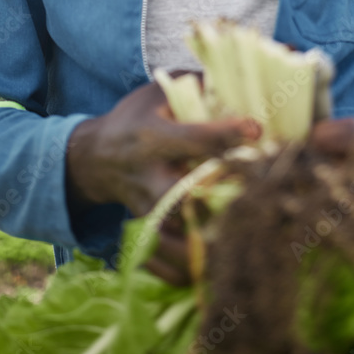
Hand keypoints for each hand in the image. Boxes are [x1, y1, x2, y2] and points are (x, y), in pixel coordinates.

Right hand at [66, 78, 259, 284]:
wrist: (95, 158)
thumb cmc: (137, 118)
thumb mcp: (157, 93)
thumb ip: (197, 86)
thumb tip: (245, 76)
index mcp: (153, 137)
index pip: (192, 138)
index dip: (225, 133)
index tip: (257, 128)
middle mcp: (149, 176)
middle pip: (182, 195)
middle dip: (218, 199)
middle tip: (258, 198)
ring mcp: (146, 209)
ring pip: (174, 237)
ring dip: (206, 245)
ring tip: (243, 245)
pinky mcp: (146, 231)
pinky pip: (162, 262)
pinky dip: (183, 273)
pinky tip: (212, 276)